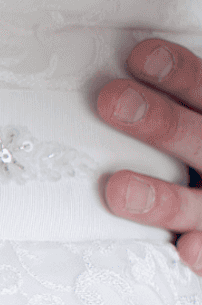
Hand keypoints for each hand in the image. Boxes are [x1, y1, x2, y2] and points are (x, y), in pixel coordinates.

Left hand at [97, 38, 201, 271]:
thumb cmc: (191, 149)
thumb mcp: (187, 121)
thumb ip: (165, 104)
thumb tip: (112, 68)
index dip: (180, 74)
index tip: (140, 55)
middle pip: (201, 139)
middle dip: (161, 122)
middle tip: (112, 101)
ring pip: (201, 204)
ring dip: (163, 199)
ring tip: (118, 189)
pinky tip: (184, 249)